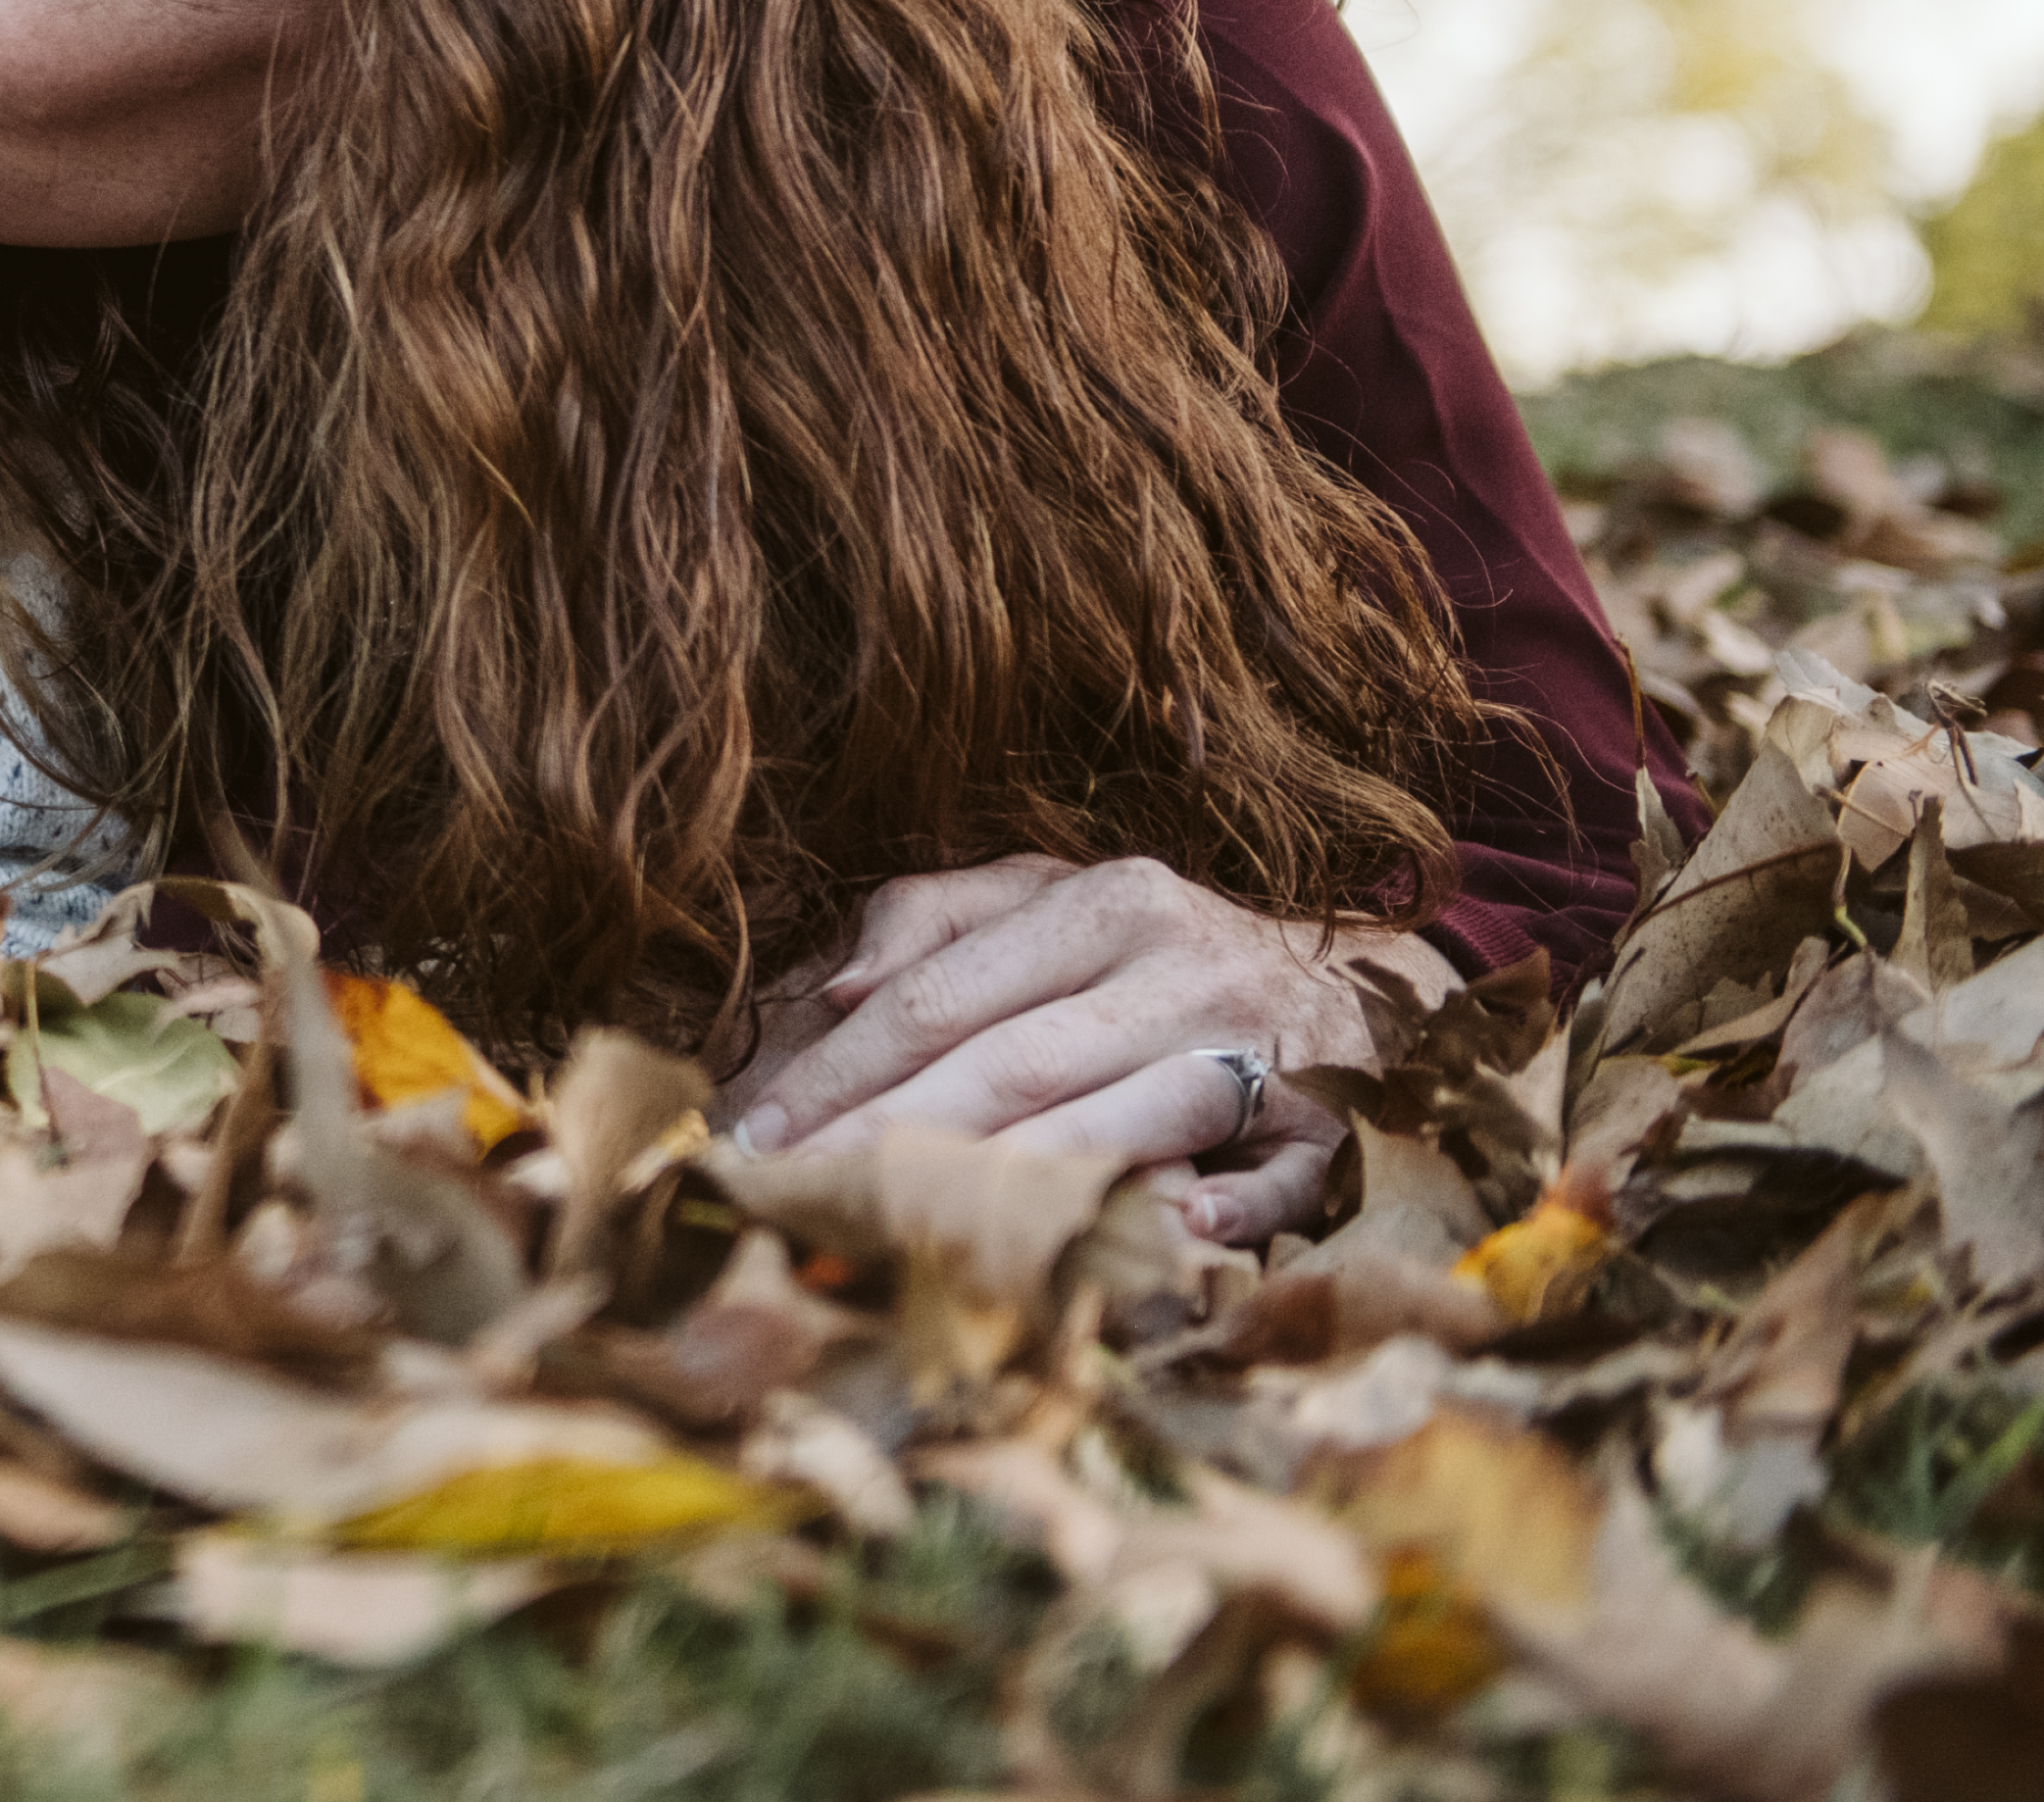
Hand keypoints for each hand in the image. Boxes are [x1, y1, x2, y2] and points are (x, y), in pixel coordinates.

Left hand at [723, 853, 1379, 1248]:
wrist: (1361, 984)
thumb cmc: (1162, 949)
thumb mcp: (1054, 897)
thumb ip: (937, 919)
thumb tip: (841, 988)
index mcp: (1104, 904)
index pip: (947, 993)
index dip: (846, 1065)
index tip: (764, 1128)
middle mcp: (1180, 970)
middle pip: (1015, 1062)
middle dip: (897, 1132)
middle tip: (803, 1191)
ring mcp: (1263, 1049)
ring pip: (1125, 1116)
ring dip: (1019, 1178)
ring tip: (916, 1225)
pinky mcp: (1330, 1125)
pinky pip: (1278, 1175)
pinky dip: (1231, 1203)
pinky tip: (1171, 1228)